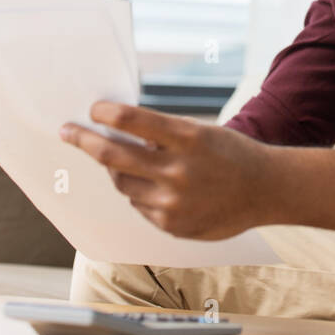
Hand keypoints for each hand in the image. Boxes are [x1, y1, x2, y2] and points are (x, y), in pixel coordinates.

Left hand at [59, 101, 279, 239]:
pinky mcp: (171, 225)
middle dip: (84, 140)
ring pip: (123, 183)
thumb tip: (116, 131)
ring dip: (119, 170)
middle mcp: (178, 171)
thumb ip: (162, 134)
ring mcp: (173, 202)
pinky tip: (162, 187)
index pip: (132, 120)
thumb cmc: (231, 154)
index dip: (105, 113)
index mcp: (188, 138)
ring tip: (134, 163)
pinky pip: (140, 205)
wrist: (267, 190)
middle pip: (112, 155)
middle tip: (67, 131)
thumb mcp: (201, 132)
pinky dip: (142, 193)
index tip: (93, 109)